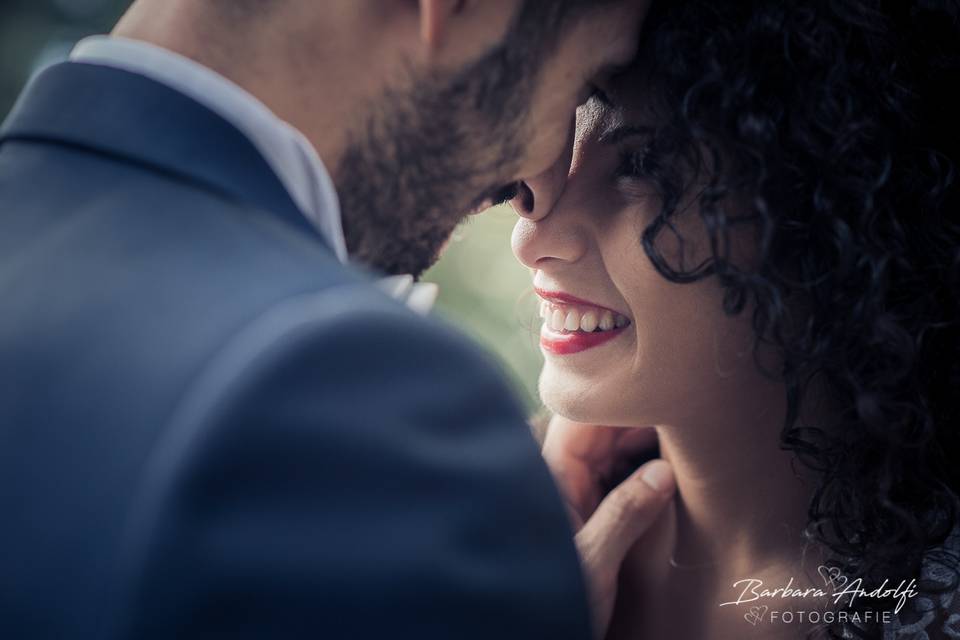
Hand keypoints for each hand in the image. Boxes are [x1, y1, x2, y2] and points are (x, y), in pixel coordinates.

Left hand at [542, 415, 674, 639]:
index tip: (662, 389)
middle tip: (689, 417)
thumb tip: (664, 472)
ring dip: (647, 447)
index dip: (620, 400)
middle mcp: (560, 478)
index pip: (582, 418)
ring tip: (687, 441)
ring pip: (614, 454)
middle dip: (642, 422)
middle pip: (603, 432)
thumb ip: (626, 514)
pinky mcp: (589, 515)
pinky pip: (618, 479)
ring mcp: (574, 495)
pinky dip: (644, 473)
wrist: (524, 633)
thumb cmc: (548, 598)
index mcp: (550, 477)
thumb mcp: (593, 561)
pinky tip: (673, 473)